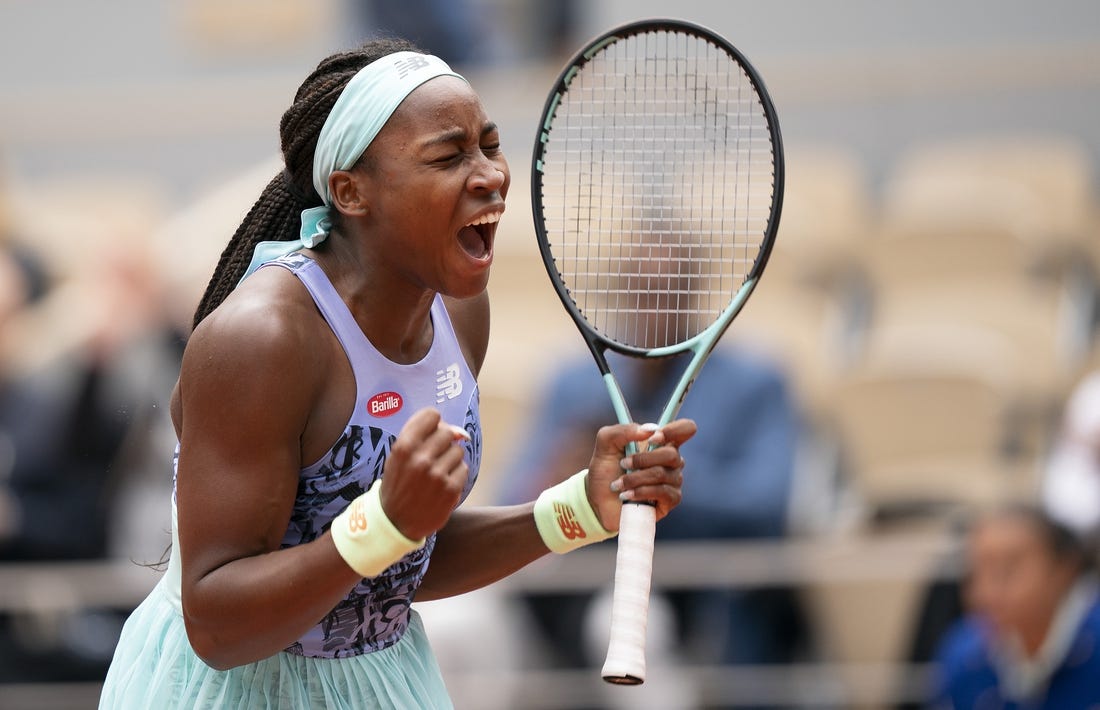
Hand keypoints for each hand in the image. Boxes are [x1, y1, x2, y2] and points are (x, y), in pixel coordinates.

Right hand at [380, 408, 469, 539]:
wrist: (395, 522)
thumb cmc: (399, 483)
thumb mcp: (398, 456)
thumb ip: (422, 437)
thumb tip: (460, 432)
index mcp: (404, 446)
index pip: (432, 415)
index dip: (434, 424)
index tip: (430, 435)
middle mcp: (420, 459)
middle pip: (448, 432)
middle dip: (443, 443)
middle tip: (432, 458)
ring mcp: (437, 475)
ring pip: (458, 451)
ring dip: (450, 460)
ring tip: (436, 474)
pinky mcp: (450, 490)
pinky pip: (463, 469)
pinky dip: (455, 476)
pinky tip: (442, 485)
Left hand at [585, 419, 695, 529]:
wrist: (600, 500)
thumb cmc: (606, 471)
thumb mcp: (605, 445)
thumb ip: (622, 431)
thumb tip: (647, 430)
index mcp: (661, 442)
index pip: (685, 429)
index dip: (673, 431)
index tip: (652, 438)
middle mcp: (671, 460)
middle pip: (671, 454)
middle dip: (642, 460)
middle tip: (623, 463)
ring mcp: (673, 480)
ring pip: (661, 474)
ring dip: (634, 478)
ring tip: (619, 484)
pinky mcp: (671, 500)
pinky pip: (662, 492)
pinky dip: (640, 492)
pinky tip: (627, 495)